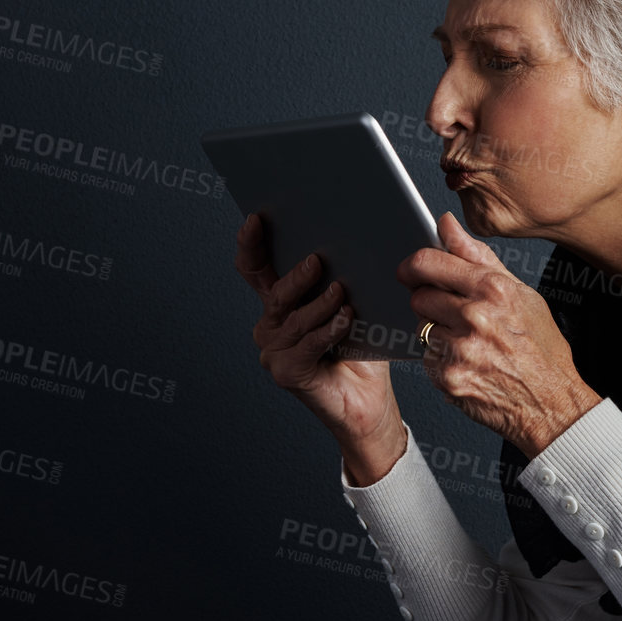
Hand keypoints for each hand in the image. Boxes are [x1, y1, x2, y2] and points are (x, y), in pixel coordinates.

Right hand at [235, 213, 403, 479]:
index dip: (251, 243)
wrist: (370, 402)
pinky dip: (326, 331)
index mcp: (281, 304)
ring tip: (342, 292)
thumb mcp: (353, 304)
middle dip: (295, 276)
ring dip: (319, 304)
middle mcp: (271, 326)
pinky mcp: (286, 373)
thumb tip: (355, 235)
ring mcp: (274, 352)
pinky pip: (305, 346)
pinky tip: (344, 320)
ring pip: (293, 319)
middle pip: (275, 293)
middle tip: (317, 261)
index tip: (257, 218)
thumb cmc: (363, 350)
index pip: (256, 268)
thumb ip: (343, 276)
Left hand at [397, 212, 601, 456]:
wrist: (551, 403)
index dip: (413, 265)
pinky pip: (427, 358)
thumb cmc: (541, 349)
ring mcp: (460, 349)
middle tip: (454, 315)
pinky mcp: (448, 377)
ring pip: (422, 328)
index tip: (410, 270)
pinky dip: (442, 361)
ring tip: (471, 343)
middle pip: (419, 296)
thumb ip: (477, 256)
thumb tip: (446, 225)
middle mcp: (475, 317)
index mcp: (493, 289)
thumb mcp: (521, 293)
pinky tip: (468, 363)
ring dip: (439, 334)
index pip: (430, 263)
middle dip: (430, 303)